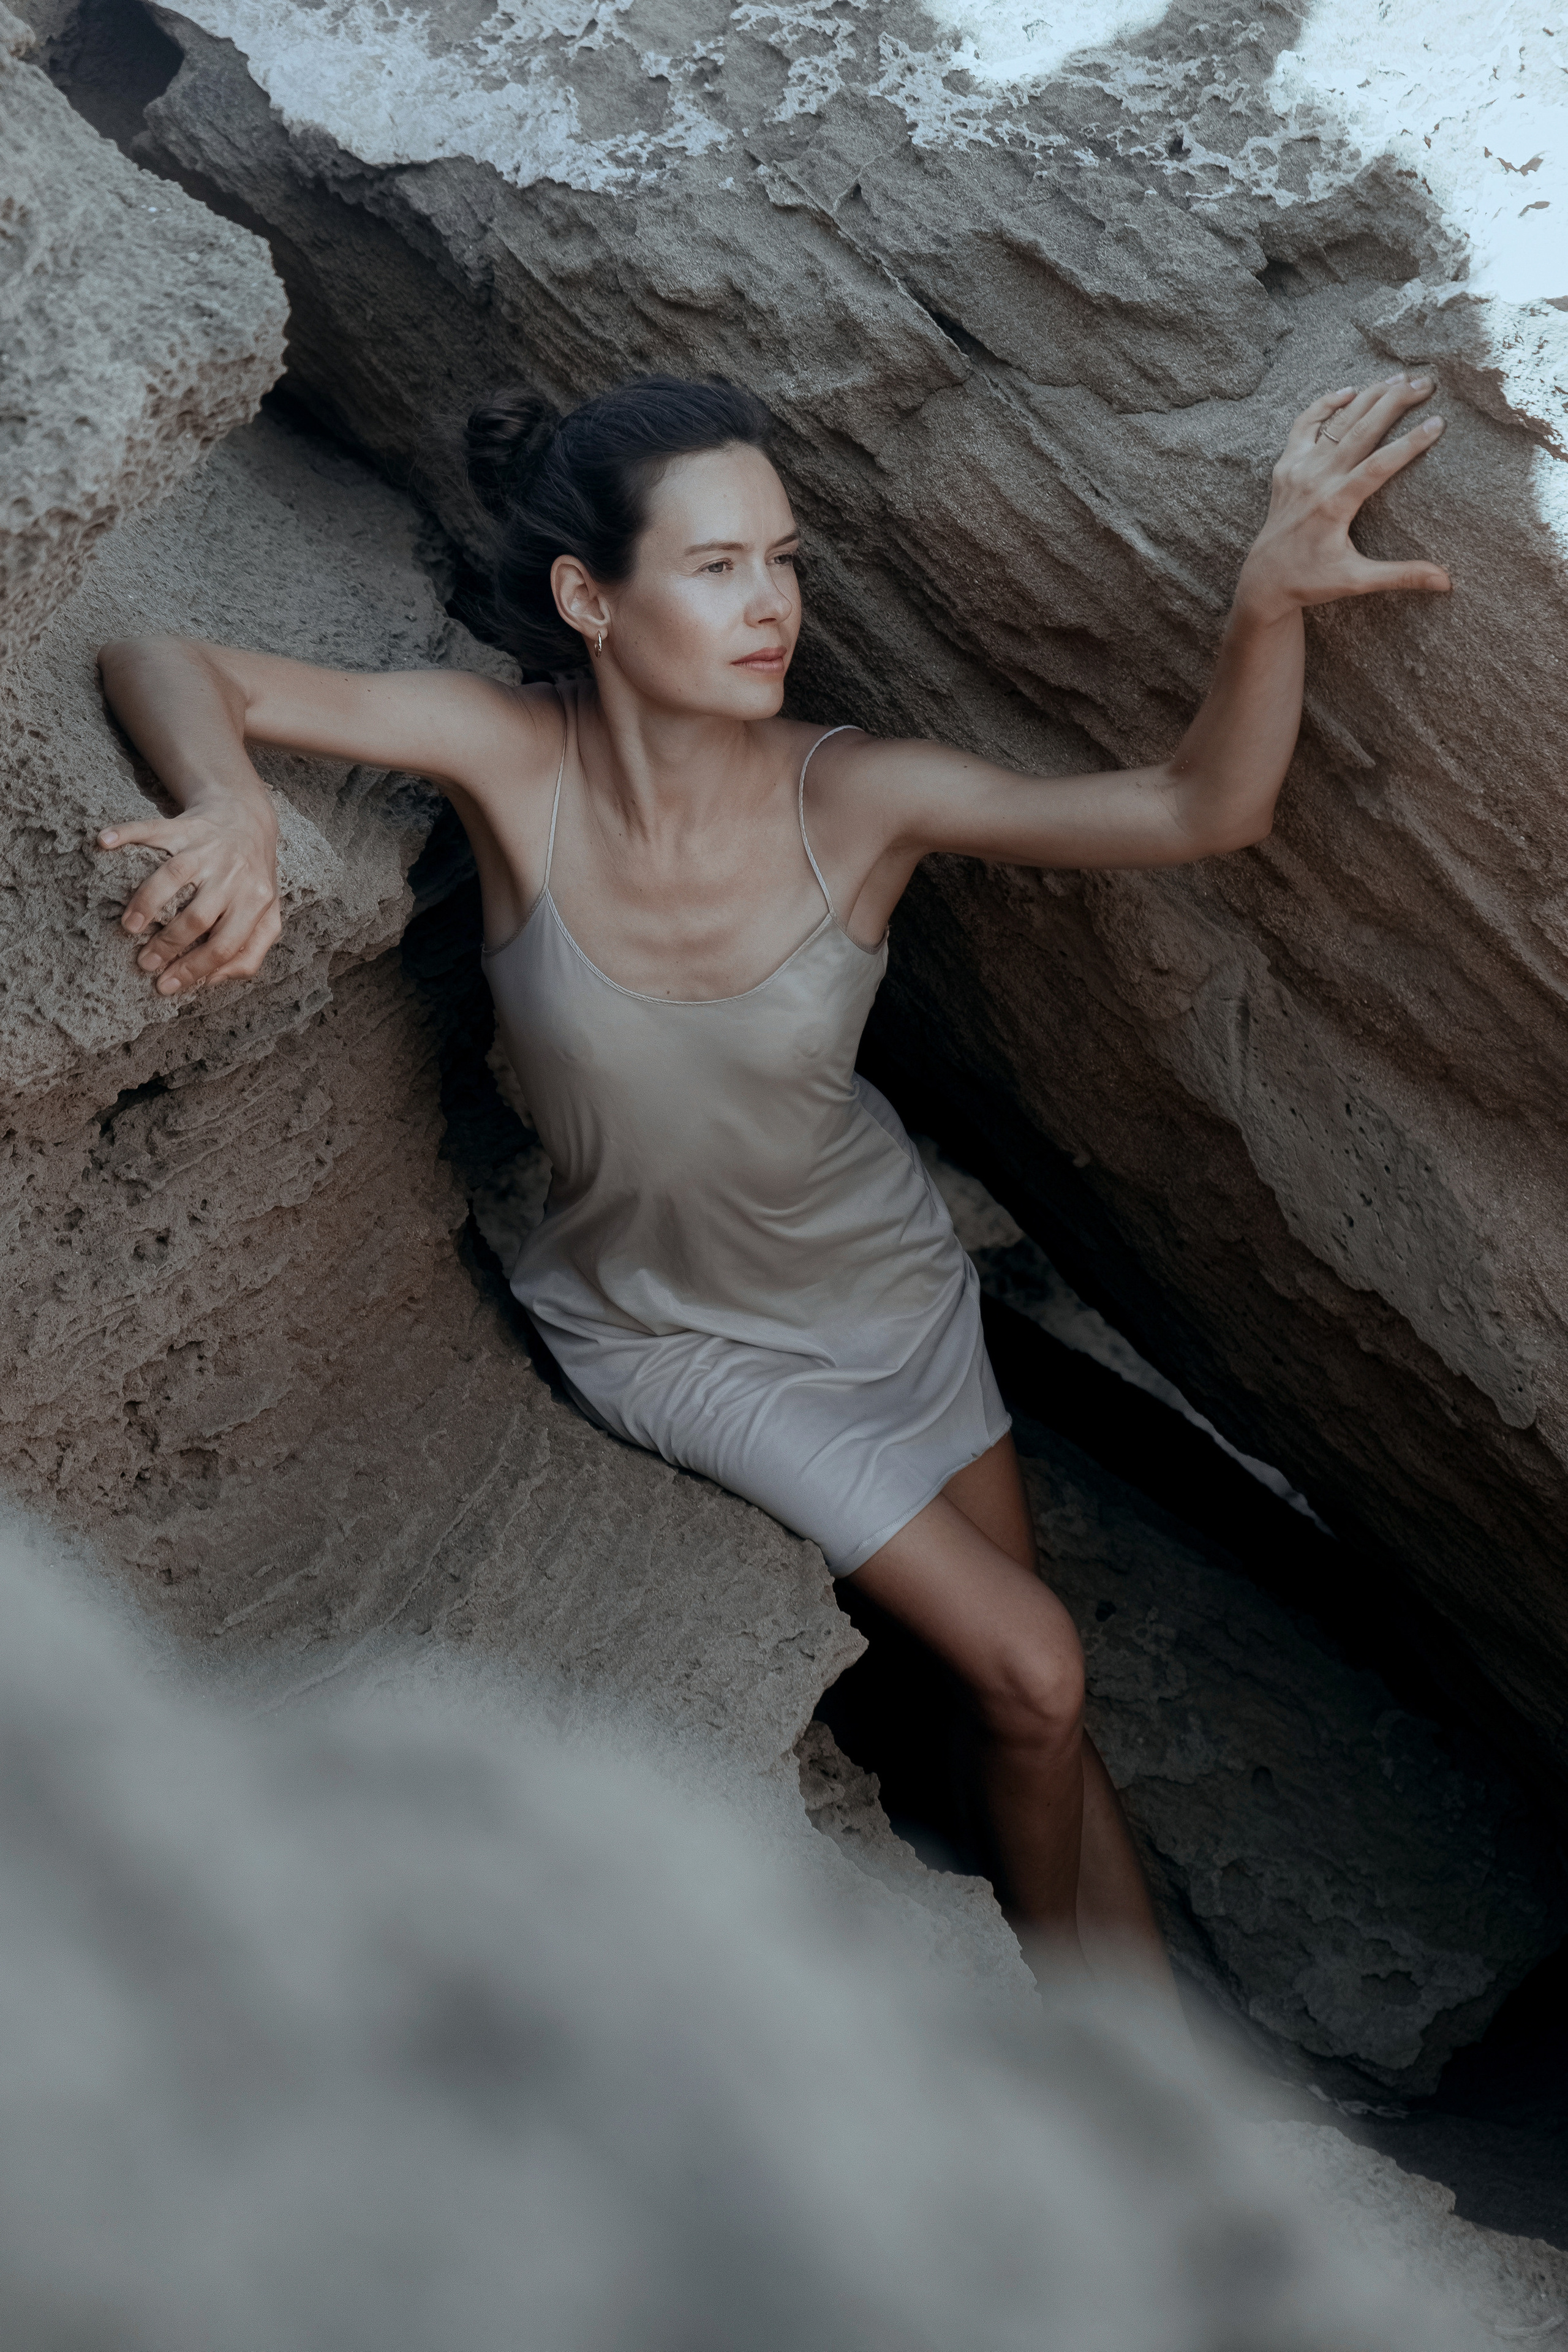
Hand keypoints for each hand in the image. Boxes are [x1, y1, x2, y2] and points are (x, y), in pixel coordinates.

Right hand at [96, 794, 280, 995]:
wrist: (248, 819)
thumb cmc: (252, 879)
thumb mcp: (266, 917)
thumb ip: (250, 952)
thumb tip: (213, 980)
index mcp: (256, 901)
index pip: (225, 945)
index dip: (195, 969)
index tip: (165, 985)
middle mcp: (233, 873)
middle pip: (198, 916)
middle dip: (169, 944)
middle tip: (144, 963)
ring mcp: (208, 848)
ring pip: (175, 875)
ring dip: (148, 901)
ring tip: (129, 927)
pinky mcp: (185, 826)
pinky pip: (152, 829)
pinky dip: (126, 833)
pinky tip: (104, 842)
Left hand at [1235, 376, 1451, 625]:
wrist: (1264, 580)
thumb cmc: (1312, 581)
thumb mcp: (1357, 581)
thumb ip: (1402, 576)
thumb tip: (1447, 582)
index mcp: (1334, 505)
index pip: (1379, 465)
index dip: (1410, 443)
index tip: (1438, 422)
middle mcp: (1315, 481)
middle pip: (1361, 431)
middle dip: (1396, 403)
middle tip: (1427, 383)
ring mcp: (1298, 469)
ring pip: (1337, 422)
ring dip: (1369, 396)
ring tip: (1400, 378)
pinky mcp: (1286, 466)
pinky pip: (1304, 425)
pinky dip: (1324, 405)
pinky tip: (1350, 390)